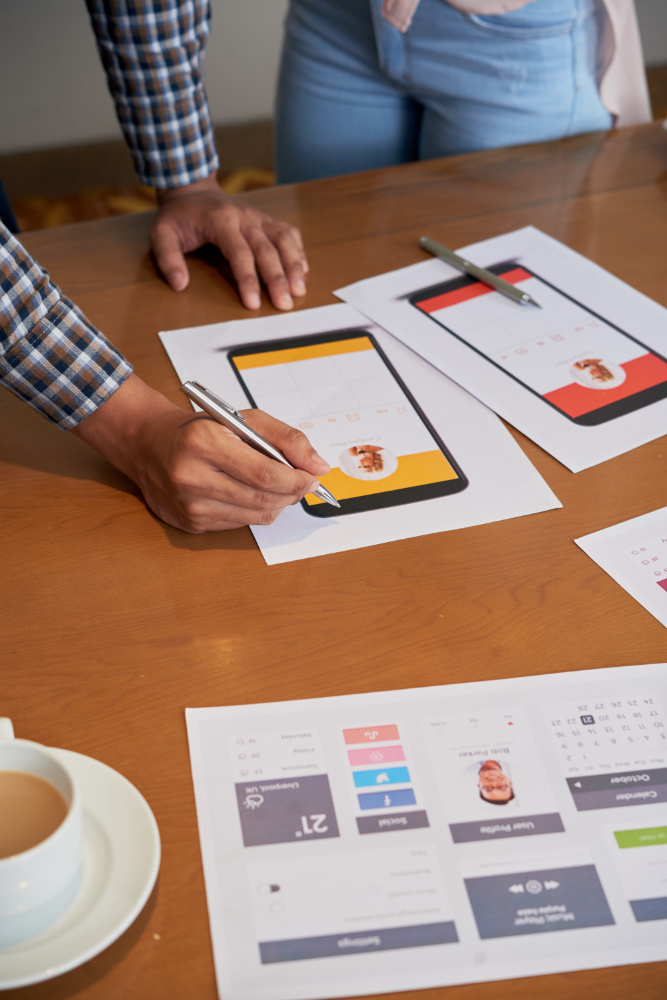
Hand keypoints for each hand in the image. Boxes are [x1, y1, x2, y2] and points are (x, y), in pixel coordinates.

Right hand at [70, 375, 329, 532]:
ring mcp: (188, 505)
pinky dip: (254, 511)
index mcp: (203, 441)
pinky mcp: (189, 523)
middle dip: (292, 493)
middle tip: (303, 483)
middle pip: (262, 499)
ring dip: (277, 504)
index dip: (297, 480)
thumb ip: (286, 439)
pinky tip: (248, 494)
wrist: (148, 443)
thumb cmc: (200, 428)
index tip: (313, 477)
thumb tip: (318, 466)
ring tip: (278, 486)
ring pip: (255, 517)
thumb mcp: (243, 419)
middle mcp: (191, 476)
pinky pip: (239, 524)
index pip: (264, 474)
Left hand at [150, 172, 307, 310]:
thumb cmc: (178, 216)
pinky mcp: (265, 220)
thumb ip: (168, 258)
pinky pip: (288, 232)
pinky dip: (298, 250)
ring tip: (300, 290)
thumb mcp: (161, 234)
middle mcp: (244, 217)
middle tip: (285, 304)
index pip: (240, 253)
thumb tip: (180, 284)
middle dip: (278, 278)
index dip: (248, 279)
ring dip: (295, 265)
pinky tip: (303, 270)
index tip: (253, 304)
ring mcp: (258, 217)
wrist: (192, 189)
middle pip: (267, 249)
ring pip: (283, 239)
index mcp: (221, 221)